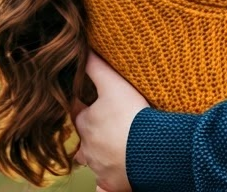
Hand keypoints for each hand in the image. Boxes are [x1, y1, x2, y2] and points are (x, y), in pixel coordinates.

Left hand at [73, 53, 147, 191]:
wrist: (150, 150)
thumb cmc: (131, 115)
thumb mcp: (114, 85)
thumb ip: (96, 67)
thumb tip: (82, 49)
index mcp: (85, 123)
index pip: (76, 111)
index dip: (81, 104)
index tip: (88, 100)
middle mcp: (88, 147)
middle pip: (82, 141)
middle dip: (89, 135)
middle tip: (103, 127)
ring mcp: (99, 167)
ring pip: (92, 162)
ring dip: (97, 156)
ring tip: (110, 150)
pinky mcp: (112, 183)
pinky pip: (104, 186)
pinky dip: (104, 186)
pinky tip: (106, 184)